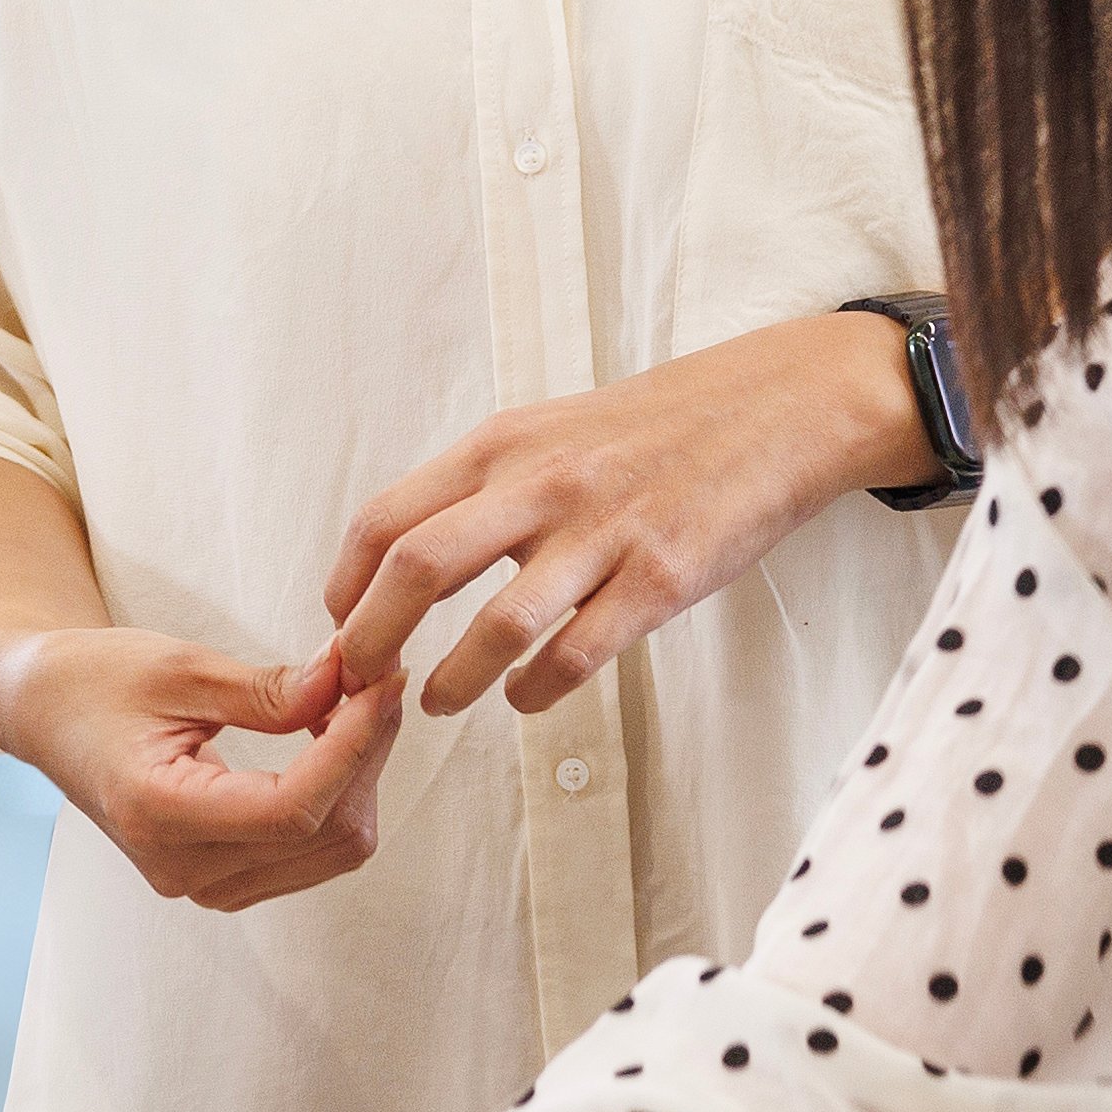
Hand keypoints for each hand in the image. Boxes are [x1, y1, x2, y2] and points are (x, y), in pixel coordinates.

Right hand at [0, 627, 406, 912]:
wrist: (42, 711)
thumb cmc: (93, 679)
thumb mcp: (178, 666)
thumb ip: (268, 689)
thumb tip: (349, 683)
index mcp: (159, 814)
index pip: (293, 809)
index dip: (354, 746)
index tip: (381, 682)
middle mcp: (180, 868)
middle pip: (324, 834)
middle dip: (365, 754)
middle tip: (374, 678)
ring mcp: (200, 883)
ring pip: (330, 851)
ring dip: (358, 776)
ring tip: (352, 704)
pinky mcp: (218, 877)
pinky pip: (309, 854)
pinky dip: (336, 796)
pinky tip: (329, 742)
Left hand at [320, 316, 925, 717]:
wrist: (773, 409)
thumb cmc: (654, 429)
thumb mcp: (548, 429)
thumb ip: (481, 486)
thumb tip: (403, 555)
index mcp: (501, 446)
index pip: (386, 518)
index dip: (346, 584)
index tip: (338, 626)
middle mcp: (540, 484)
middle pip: (417, 570)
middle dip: (371, 639)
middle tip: (359, 682)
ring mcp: (602, 533)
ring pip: (495, 626)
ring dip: (450, 680)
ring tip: (435, 702)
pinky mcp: (660, 579)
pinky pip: (577, 654)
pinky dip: (535, 690)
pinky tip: (524, 699)